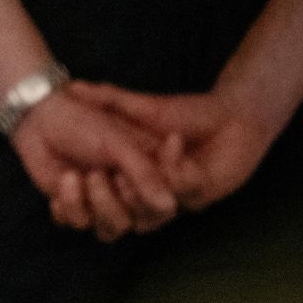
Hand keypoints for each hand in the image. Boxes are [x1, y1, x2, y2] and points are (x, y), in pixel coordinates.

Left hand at [8, 89, 179, 241]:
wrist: (42, 121)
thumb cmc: (85, 123)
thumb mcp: (119, 144)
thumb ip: (145, 174)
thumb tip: (169, 206)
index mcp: (152, 172)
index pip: (168, 202)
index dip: (150, 195)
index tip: (125, 172)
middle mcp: (131, 192)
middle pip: (139, 222)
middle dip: (116, 201)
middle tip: (97, 173)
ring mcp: (105, 203)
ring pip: (111, 229)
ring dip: (92, 204)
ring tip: (75, 176)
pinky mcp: (76, 208)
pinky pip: (78, 225)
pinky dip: (69, 206)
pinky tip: (63, 181)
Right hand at [65, 82, 278, 212]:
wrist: (235, 115)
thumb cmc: (189, 113)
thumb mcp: (142, 106)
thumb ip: (109, 100)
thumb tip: (73, 86)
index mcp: (133, 179)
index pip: (98, 200)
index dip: (80, 197)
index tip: (67, 176)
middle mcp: (152, 196)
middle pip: (120, 216)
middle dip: (105, 199)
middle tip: (94, 176)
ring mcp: (177, 199)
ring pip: (149, 212)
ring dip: (138, 189)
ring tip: (127, 172)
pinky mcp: (202, 195)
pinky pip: (184, 191)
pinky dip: (176, 169)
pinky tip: (173, 143)